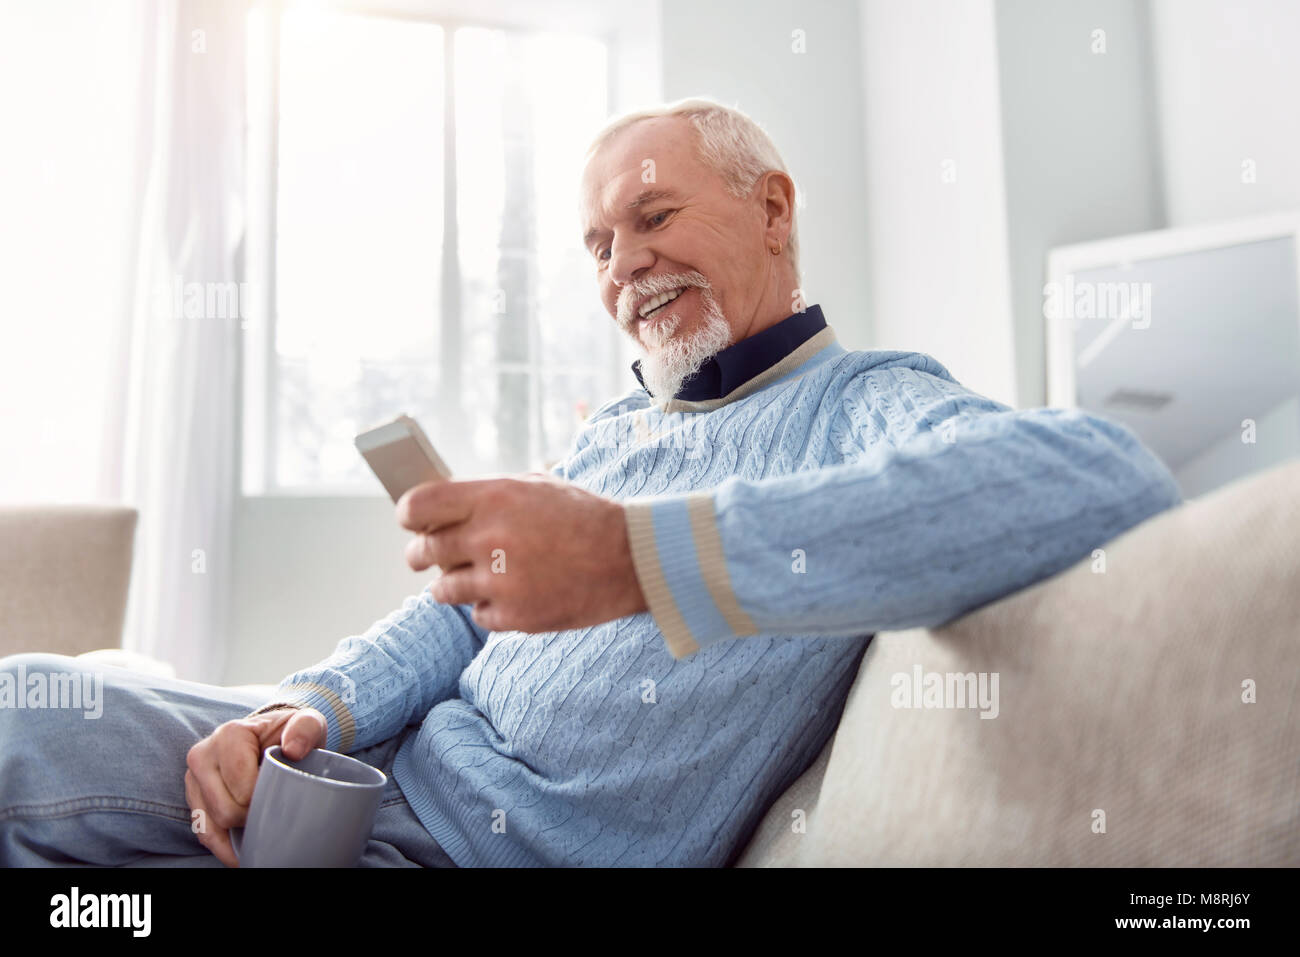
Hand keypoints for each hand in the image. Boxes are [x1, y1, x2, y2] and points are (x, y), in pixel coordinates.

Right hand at [184, 706, 326, 866]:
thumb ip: (306, 728)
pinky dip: (224, 846)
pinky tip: (244, 849)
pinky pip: (203, 832)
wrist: (271, 736)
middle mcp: (203, 755)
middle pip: (225, 810)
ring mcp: (194, 778)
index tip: (283, 796)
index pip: (243, 788)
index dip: (266, 801)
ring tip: (263, 829)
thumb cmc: (289, 733)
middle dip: (253, 818)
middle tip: (274, 811)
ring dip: (239, 834)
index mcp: (229, 735)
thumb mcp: (307, 722)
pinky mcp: (193, 797)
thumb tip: (293, 750)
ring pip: (211, 826)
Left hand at [396, 474, 647, 632]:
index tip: (413, 522)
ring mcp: (500, 582)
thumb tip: (438, 510)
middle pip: (422, 551)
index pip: (418, 506)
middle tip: (430, 555)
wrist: (630, 559)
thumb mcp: (533, 486)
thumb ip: (484, 496)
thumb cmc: (582, 516)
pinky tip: (514, 593)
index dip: (409, 515)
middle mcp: (489, 539)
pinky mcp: (515, 616)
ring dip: (453, 585)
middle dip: (422, 554)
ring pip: (442, 590)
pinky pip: (478, 615)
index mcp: (492, 498)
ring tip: (479, 576)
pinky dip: (490, 607)